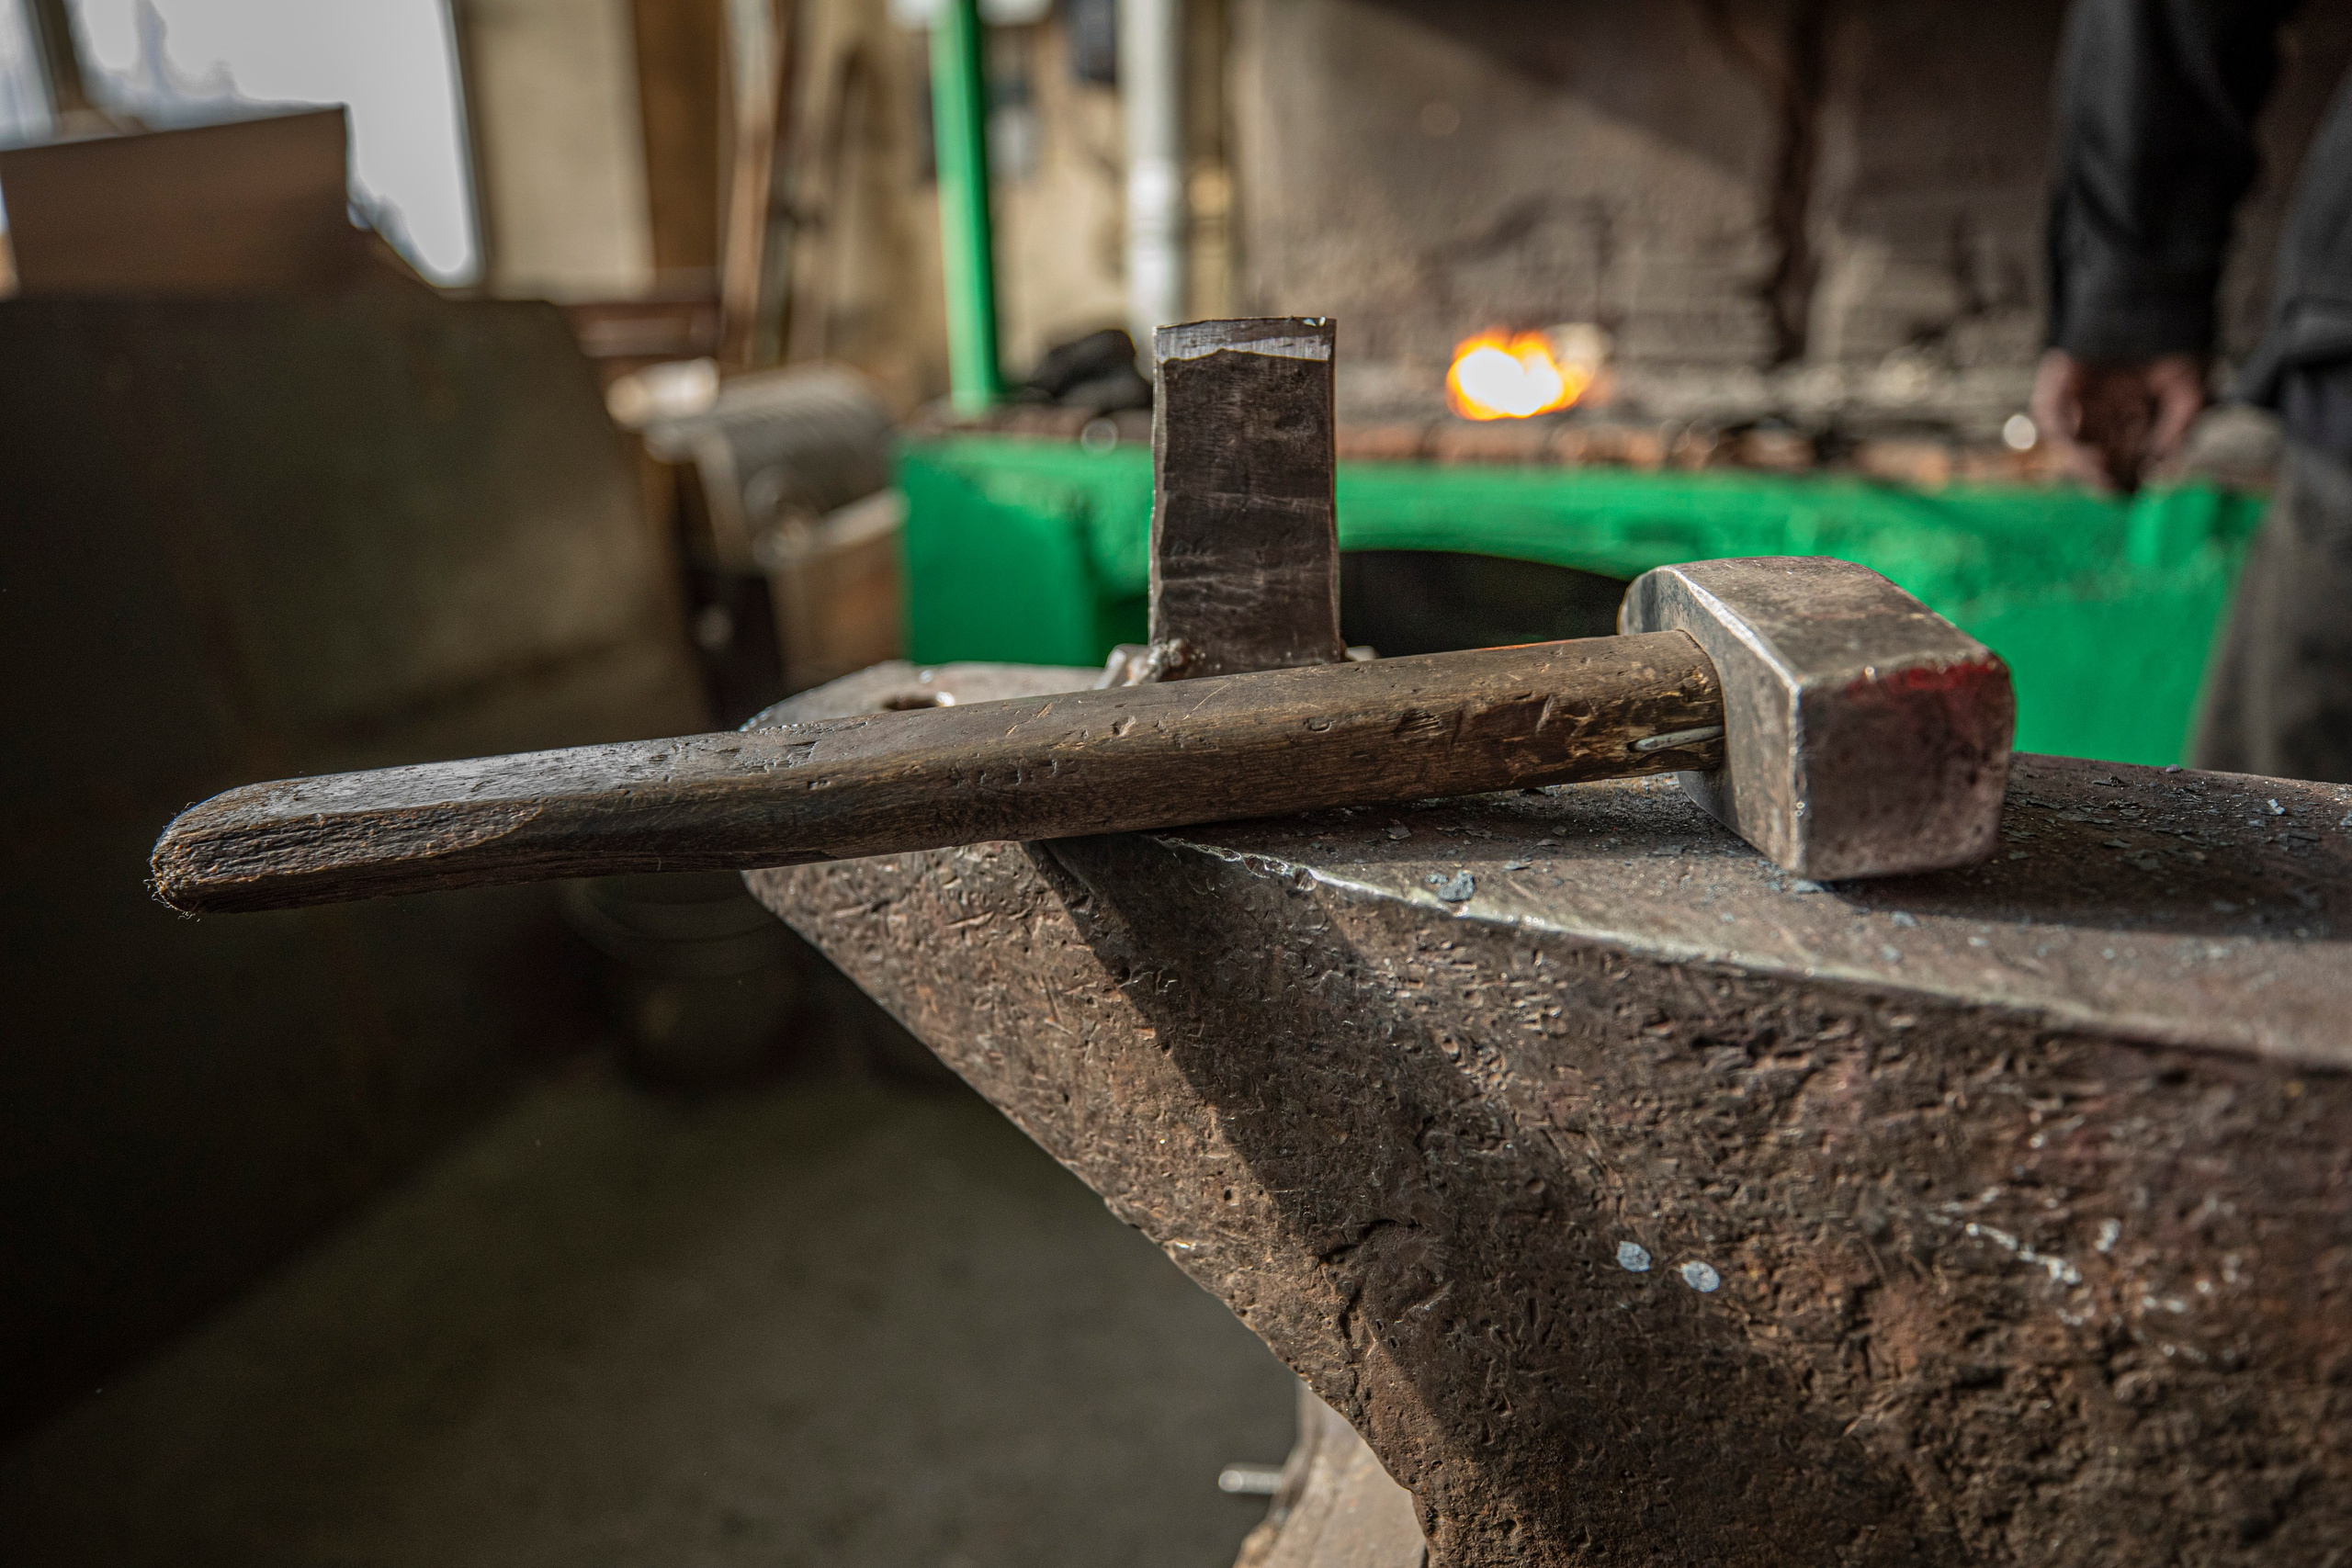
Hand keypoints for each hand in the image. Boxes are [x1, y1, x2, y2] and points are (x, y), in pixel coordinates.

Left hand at [2029, 350, 2208, 492]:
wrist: (2155, 291)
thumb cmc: (2177, 335)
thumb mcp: (2192, 387)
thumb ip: (2180, 425)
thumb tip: (2160, 464)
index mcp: (2135, 411)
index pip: (2126, 454)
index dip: (2128, 474)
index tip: (2133, 490)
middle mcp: (2105, 407)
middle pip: (2097, 452)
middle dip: (2103, 473)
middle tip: (2112, 488)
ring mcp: (2081, 394)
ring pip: (2073, 440)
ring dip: (2082, 459)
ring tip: (2099, 468)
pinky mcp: (2060, 378)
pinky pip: (2050, 411)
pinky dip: (2062, 428)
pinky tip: (2081, 439)